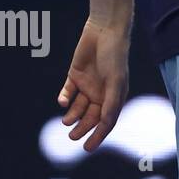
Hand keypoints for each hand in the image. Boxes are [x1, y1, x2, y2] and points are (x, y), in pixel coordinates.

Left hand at [57, 18, 129, 151]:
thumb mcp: (115, 82)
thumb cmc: (115, 56)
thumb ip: (111, 103)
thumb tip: (105, 125)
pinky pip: (68, 92)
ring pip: (77, 107)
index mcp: (114, 96)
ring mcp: (88, 84)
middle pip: (90, 116)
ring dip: (72, 116)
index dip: (98, 136)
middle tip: (72, 136)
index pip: (106, 121)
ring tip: (66, 122)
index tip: (88, 148)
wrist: (104, 30)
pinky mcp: (75, 75)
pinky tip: (63, 101)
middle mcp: (101, 92)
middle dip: (82, 128)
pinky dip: (64, 98)